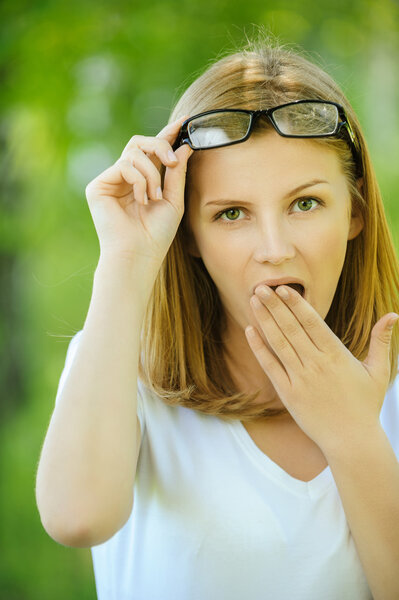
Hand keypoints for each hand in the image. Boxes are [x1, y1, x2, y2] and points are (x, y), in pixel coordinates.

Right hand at [85, 115, 193, 263]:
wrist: (138, 255)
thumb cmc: (156, 235)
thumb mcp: (173, 200)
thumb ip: (177, 173)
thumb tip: (184, 146)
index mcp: (141, 181)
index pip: (153, 151)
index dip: (168, 134)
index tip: (186, 121)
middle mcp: (123, 178)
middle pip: (140, 143)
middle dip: (160, 146)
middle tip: (172, 161)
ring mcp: (109, 181)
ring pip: (134, 153)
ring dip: (152, 174)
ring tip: (155, 197)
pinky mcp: (98, 186)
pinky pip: (123, 165)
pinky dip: (139, 180)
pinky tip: (141, 200)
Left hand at [245, 284, 397, 456]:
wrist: (351, 442)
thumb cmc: (365, 405)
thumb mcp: (378, 371)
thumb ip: (381, 341)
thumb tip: (393, 314)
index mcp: (337, 355)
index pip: (313, 322)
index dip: (297, 304)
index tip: (284, 288)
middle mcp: (316, 364)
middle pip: (291, 328)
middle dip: (275, 306)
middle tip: (261, 286)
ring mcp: (300, 379)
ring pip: (278, 343)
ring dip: (264, 321)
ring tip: (254, 301)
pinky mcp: (288, 394)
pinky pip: (270, 366)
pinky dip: (259, 348)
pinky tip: (249, 331)